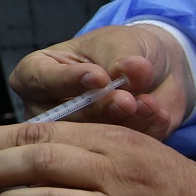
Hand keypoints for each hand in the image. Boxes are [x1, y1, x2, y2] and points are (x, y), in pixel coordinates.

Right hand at [9, 24, 194, 139]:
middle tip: (126, 100)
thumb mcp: (121, 42)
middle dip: (98, 109)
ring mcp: (71, 136)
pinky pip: (119, 151)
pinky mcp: (101, 152)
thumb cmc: (122, 49)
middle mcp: (47, 109)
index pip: (40, 81)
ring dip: (123, 122)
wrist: (156, 69)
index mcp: (37, 74)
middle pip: (63, 118)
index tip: (100, 77)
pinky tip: (157, 114)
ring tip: (149, 104)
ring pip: (89, 140)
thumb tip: (133, 70)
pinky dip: (144, 132)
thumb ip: (123, 57)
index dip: (69, 81)